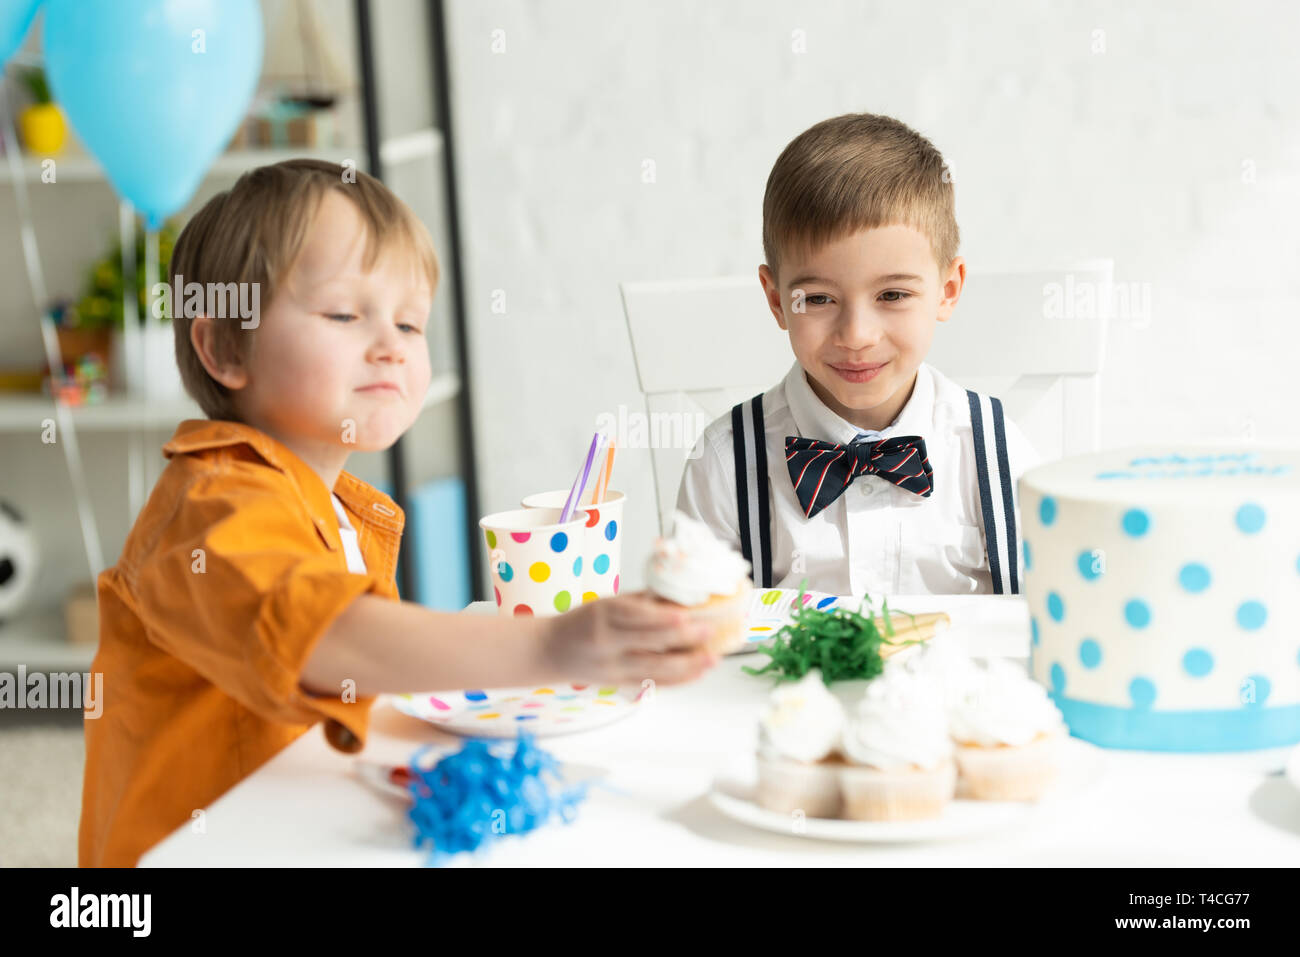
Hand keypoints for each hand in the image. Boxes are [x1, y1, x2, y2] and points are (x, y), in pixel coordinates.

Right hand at [539, 591, 717, 685]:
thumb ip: (641, 601)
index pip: (638, 616)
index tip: (688, 614)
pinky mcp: (618, 683)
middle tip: (710, 632)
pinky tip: (697, 673)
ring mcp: (613, 666)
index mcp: (604, 614)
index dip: (664, 617)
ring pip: (656, 668)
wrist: (549, 651)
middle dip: (685, 638)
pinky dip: (678, 680)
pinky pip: (653, 683)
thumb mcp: (605, 602)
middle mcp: (607, 641)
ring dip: (688, 664)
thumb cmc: (581, 622)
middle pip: (651, 643)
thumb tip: (680, 597)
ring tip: (712, 659)